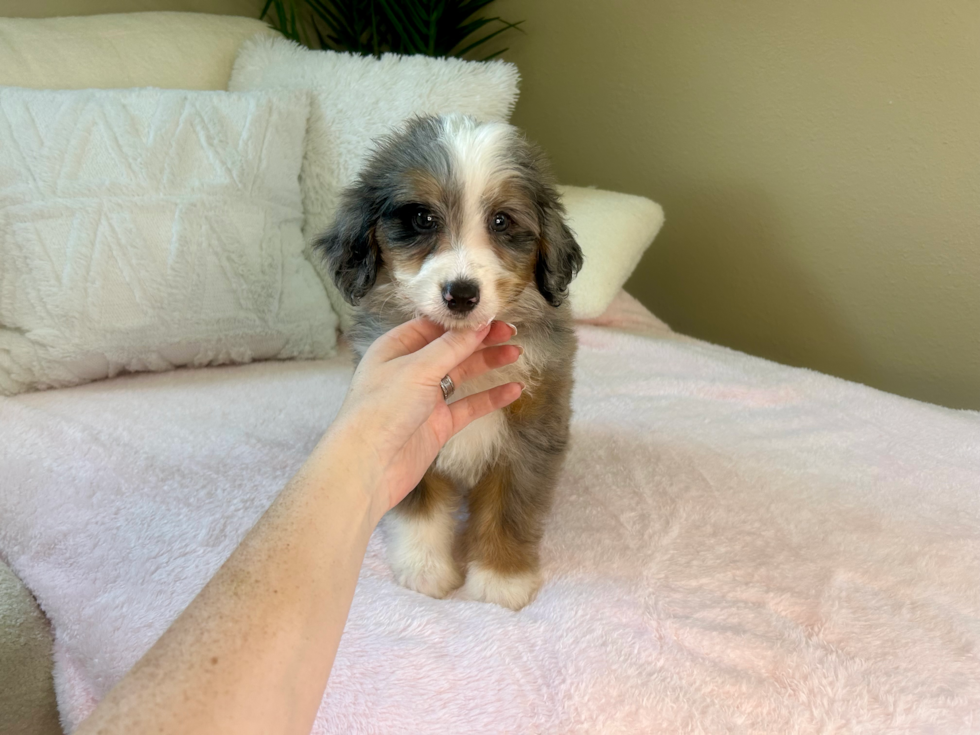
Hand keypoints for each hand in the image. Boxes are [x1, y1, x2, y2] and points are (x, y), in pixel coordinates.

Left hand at [328, 319, 521, 521]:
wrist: (368, 466)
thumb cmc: (382, 409)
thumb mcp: (417, 369)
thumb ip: (451, 347)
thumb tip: (479, 324)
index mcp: (396, 349)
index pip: (434, 327)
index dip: (463, 322)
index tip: (492, 316)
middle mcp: (410, 371)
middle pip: (451, 349)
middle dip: (480, 340)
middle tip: (512, 332)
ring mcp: (425, 399)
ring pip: (462, 375)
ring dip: (487, 364)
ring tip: (515, 354)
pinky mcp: (437, 425)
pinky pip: (469, 406)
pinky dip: (490, 398)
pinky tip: (514, 390)